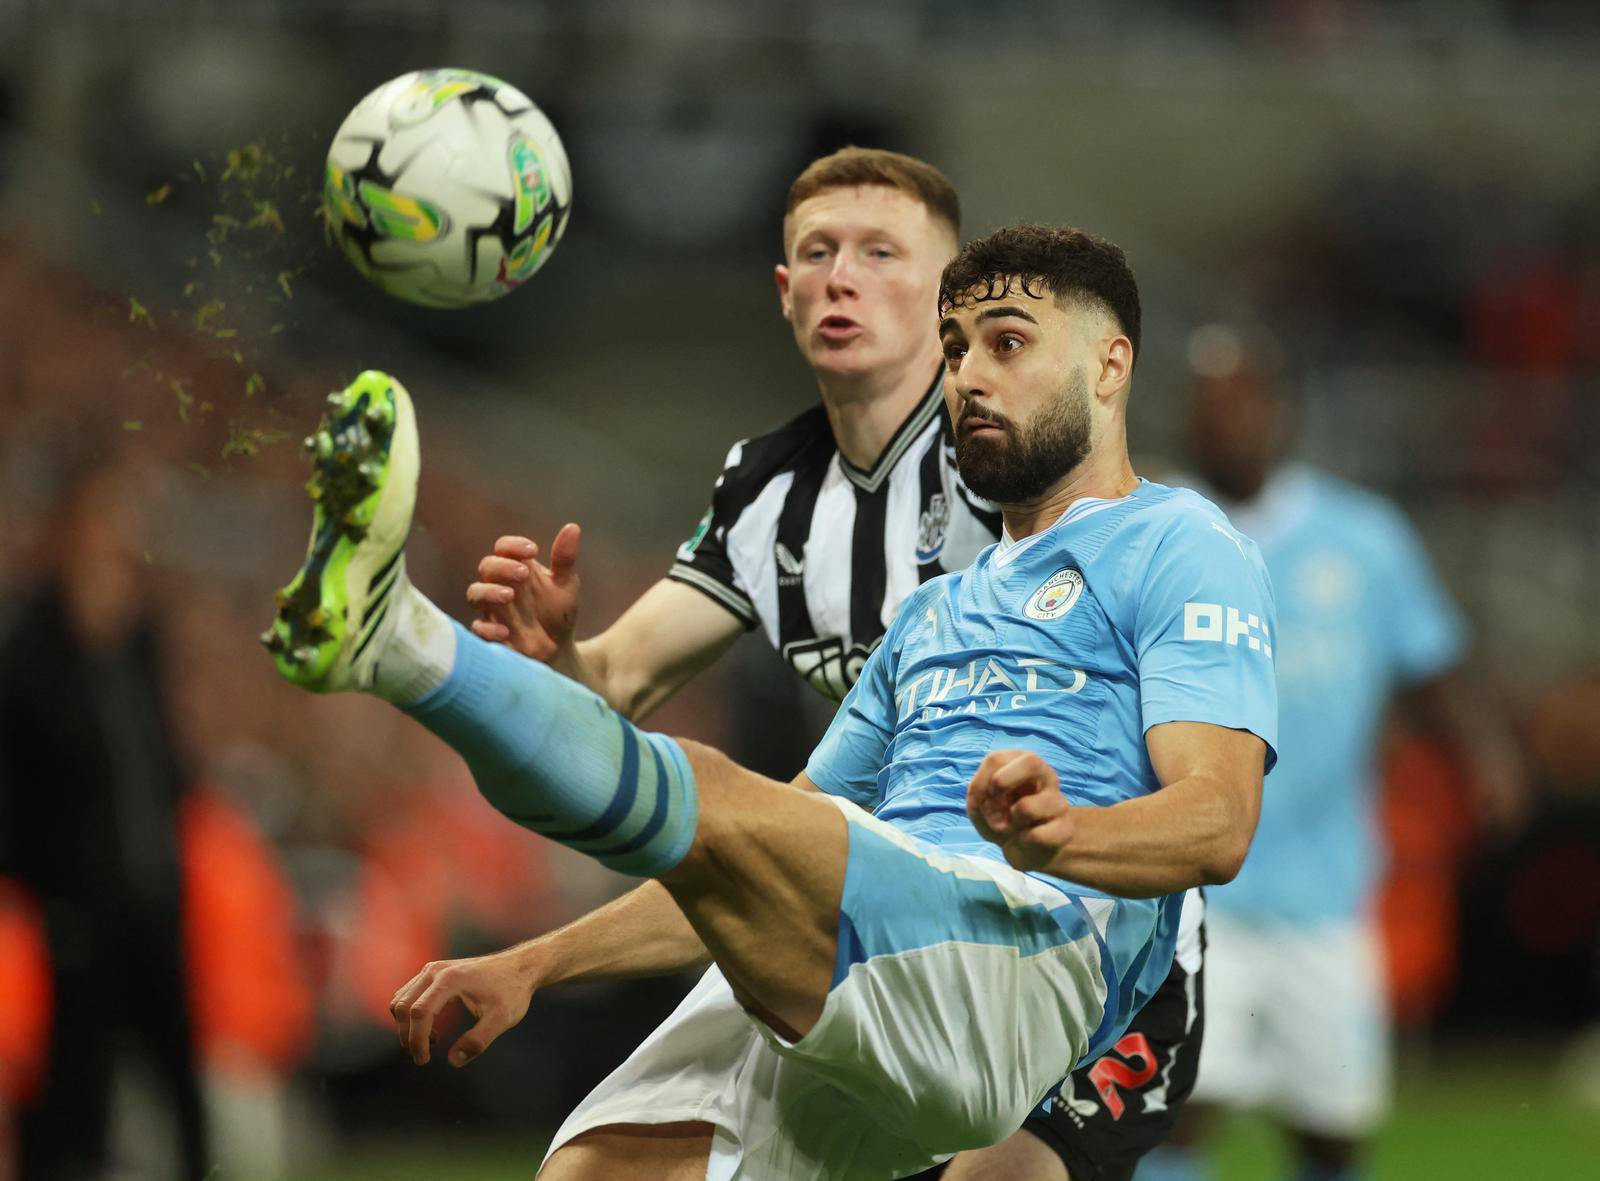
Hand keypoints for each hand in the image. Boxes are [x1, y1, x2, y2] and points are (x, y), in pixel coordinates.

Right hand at [389, 946, 542, 1067]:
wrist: (520, 967)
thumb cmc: (513, 991)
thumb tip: (453, 1061)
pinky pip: (408, 995)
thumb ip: (478, 1041)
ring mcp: (432, 969)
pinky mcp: (433, 972)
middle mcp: (436, 970)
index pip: (419, 1012)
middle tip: (423, 1058)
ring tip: (432, 1042)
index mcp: (451, 980)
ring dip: (407, 1026)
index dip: (417, 1040)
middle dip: (407, 1036)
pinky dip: (411, 1015)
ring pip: (401, 1000)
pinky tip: (433, 1029)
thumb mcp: (502, 1019)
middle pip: (403, 1006)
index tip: (424, 1061)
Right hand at [467, 523, 581, 662]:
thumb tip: (572, 527)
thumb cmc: (558, 612)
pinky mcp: (490, 634)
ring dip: (489, 593)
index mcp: (517, 567)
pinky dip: (488, 629)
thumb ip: (565, 559)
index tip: (534, 551)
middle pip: (487, 566)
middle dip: (502, 567)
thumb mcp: (566, 585)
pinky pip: (478, 629)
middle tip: (523, 574)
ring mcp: (493, 609)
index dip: (514, 545)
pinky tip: (505, 632)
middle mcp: (500, 585)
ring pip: (475, 593)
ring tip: (509, 596)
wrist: (559, 649)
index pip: (504, 547)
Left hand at [966, 750, 1073, 872]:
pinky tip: (1026, 838)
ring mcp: (1058, 801)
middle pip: (1032, 762)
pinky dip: (1024, 840)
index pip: (997, 759)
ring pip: (1028, 807)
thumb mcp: (979, 804)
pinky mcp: (1065, 828)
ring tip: (1013, 825)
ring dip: (1010, 821)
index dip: (982, 782)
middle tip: (995, 801)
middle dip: (1002, 781)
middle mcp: (1045, 777)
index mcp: (1021, 764)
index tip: (980, 800)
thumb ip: (978, 794)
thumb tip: (993, 803)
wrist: (1022, 848)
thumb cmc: (1000, 817)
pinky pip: (1039, 835)